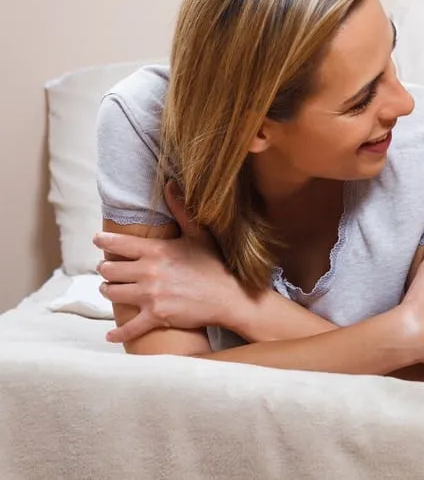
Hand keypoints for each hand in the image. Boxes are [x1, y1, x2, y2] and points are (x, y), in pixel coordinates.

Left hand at [93, 181, 243, 342]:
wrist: (230, 297)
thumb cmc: (214, 265)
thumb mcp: (199, 234)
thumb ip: (181, 210)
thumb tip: (170, 184)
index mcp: (156, 250)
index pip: (118, 243)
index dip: (104, 241)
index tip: (98, 240)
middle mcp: (149, 272)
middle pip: (108, 270)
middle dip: (107, 270)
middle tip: (111, 270)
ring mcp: (151, 296)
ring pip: (111, 293)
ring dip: (109, 291)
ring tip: (113, 290)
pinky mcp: (156, 316)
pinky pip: (129, 328)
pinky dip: (118, 333)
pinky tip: (111, 335)